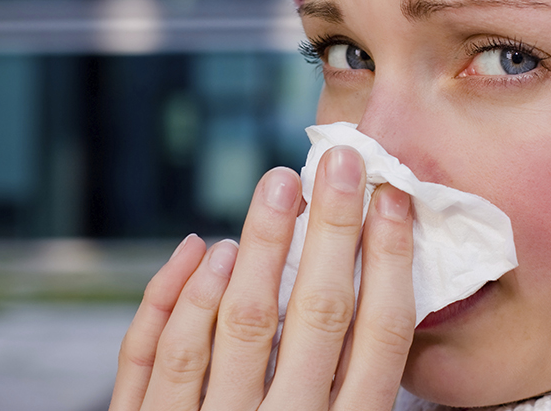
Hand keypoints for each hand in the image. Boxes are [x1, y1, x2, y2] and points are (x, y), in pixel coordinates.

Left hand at [109, 146, 415, 410]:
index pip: (377, 340)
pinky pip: (155, 356)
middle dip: (329, 232)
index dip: (390, 264)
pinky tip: (204, 247)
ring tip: (275, 190)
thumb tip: (377, 297)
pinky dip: (176, 296)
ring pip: (234, 324)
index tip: (395, 201)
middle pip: (311, 316)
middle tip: (337, 162)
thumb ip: (355, 392)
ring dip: (257, 248)